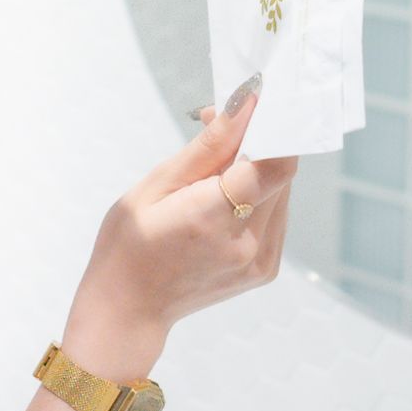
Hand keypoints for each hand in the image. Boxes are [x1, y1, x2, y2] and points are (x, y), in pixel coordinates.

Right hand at [63, 81, 296, 379]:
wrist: (129, 308)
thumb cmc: (129, 242)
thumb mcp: (156, 185)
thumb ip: (208, 146)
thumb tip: (245, 106)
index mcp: (213, 219)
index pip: (274, 165)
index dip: (274, 127)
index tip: (256, 101)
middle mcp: (248, 244)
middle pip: (281, 173)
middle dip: (258, 140)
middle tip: (220, 123)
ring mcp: (261, 260)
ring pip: (282, 191)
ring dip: (258, 166)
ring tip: (214, 164)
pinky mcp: (266, 268)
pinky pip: (276, 214)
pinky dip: (258, 194)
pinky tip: (222, 194)